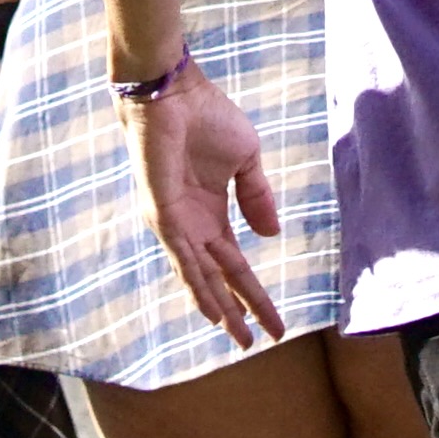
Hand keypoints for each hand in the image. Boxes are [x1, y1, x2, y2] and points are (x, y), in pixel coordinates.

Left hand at [127, 48, 285, 346]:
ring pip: (199, 277)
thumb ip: (257, 198)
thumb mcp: (246, 161)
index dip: (254, 293)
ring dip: (219, 308)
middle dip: (237, 312)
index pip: (234, 263)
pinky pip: (181, 258)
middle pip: (218, 279)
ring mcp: (175, 223)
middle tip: (253, 344)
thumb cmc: (206, 118)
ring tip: (237, 336)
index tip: (275, 322)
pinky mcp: (163, 214)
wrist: (174, 93)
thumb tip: (270, 235)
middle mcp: (190, 226)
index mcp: (210, 213)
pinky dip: (196, 284)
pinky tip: (210, 308)